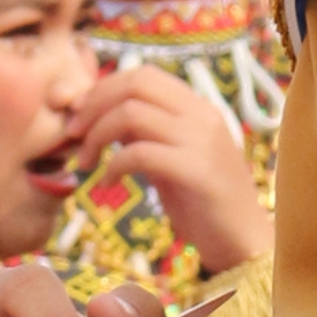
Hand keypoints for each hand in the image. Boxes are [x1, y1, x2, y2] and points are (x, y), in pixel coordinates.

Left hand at [73, 65, 271, 273]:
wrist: (243, 241)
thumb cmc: (203, 202)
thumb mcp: (169, 158)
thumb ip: (143, 133)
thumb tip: (100, 113)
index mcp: (199, 108)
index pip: (143, 74)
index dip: (102, 89)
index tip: (78, 116)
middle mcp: (204, 116)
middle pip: (135, 84)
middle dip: (93, 105)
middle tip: (73, 135)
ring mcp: (203, 142)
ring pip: (132, 113)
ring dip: (95, 136)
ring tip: (84, 163)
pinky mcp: (198, 172)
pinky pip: (140, 153)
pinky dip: (111, 166)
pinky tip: (105, 185)